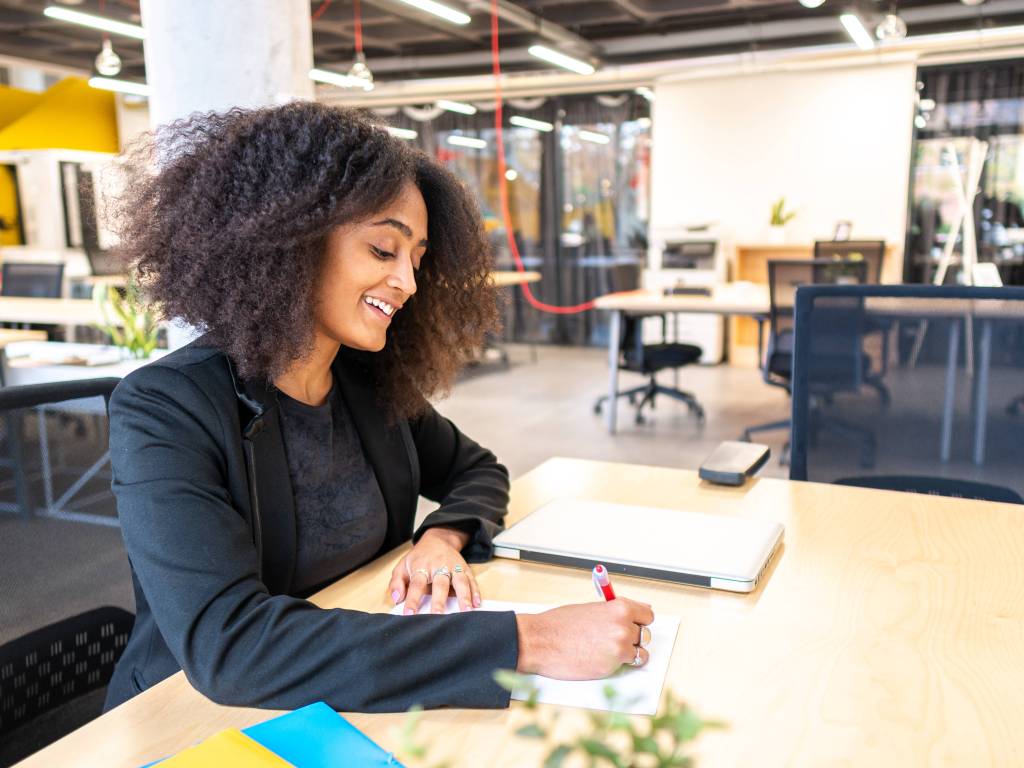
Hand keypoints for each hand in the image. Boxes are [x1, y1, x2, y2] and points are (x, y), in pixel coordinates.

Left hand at [388, 527, 480, 614]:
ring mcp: (454, 567)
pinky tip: (477, 603)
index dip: (413, 599)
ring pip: (460, 581)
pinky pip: (472, 580)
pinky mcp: (465, 568)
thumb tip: (397, 598)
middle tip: (438, 616)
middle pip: (440, 584)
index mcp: (421, 566)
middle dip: (439, 600)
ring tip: (466, 611)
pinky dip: (475, 591)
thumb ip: (396, 582)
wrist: (438, 539)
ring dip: (464, 596)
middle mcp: (439, 566)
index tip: (409, 614)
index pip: (416, 585)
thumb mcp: (403, 565)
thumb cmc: (418, 558)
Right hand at [515, 598, 653, 679]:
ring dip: (630, 652)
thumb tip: (633, 613)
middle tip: (617, 639)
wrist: (540, 641)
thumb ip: (614, 611)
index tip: (635, 624)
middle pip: (646, 634)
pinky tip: (605, 659)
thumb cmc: (559, 624)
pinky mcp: (612, 666)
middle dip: (634, 637)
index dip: (640, 620)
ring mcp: (619, 648)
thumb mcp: (591, 609)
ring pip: (641, 653)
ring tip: (610, 651)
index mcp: (619, 608)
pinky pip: (628, 666)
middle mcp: (623, 626)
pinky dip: (621, 664)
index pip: (648, 615)